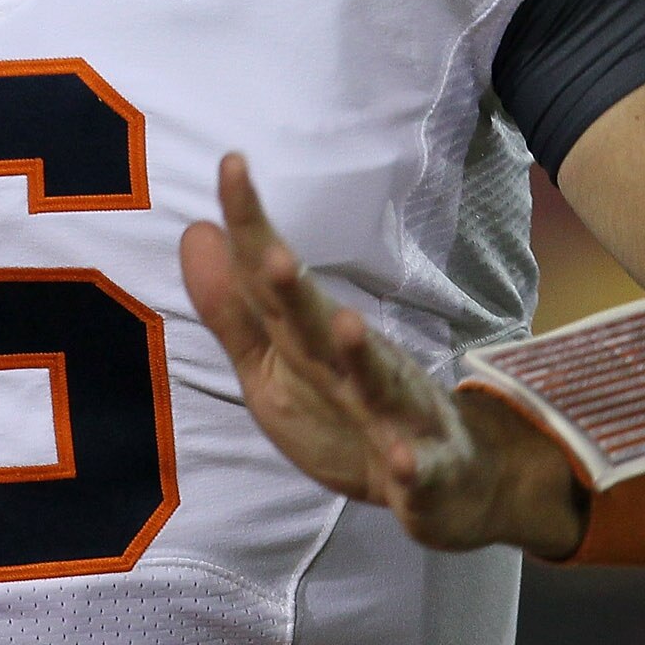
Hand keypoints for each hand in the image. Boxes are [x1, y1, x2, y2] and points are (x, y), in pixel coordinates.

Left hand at [181, 154, 583, 557]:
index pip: (271, 278)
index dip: (251, 226)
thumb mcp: (274, 369)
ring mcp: (394, 416)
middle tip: (271, 253)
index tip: (231, 163)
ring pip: (377, 383)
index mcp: (309, 339)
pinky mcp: (421, 474)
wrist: (448, 481)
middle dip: (296, 292)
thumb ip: (233, 309)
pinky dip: (409, 466)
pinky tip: (400, 460)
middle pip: (317, 323)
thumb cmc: (346, 413)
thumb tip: (196, 232)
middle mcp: (352, 365)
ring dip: (362, 357)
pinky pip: (415, 472)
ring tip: (349, 325)